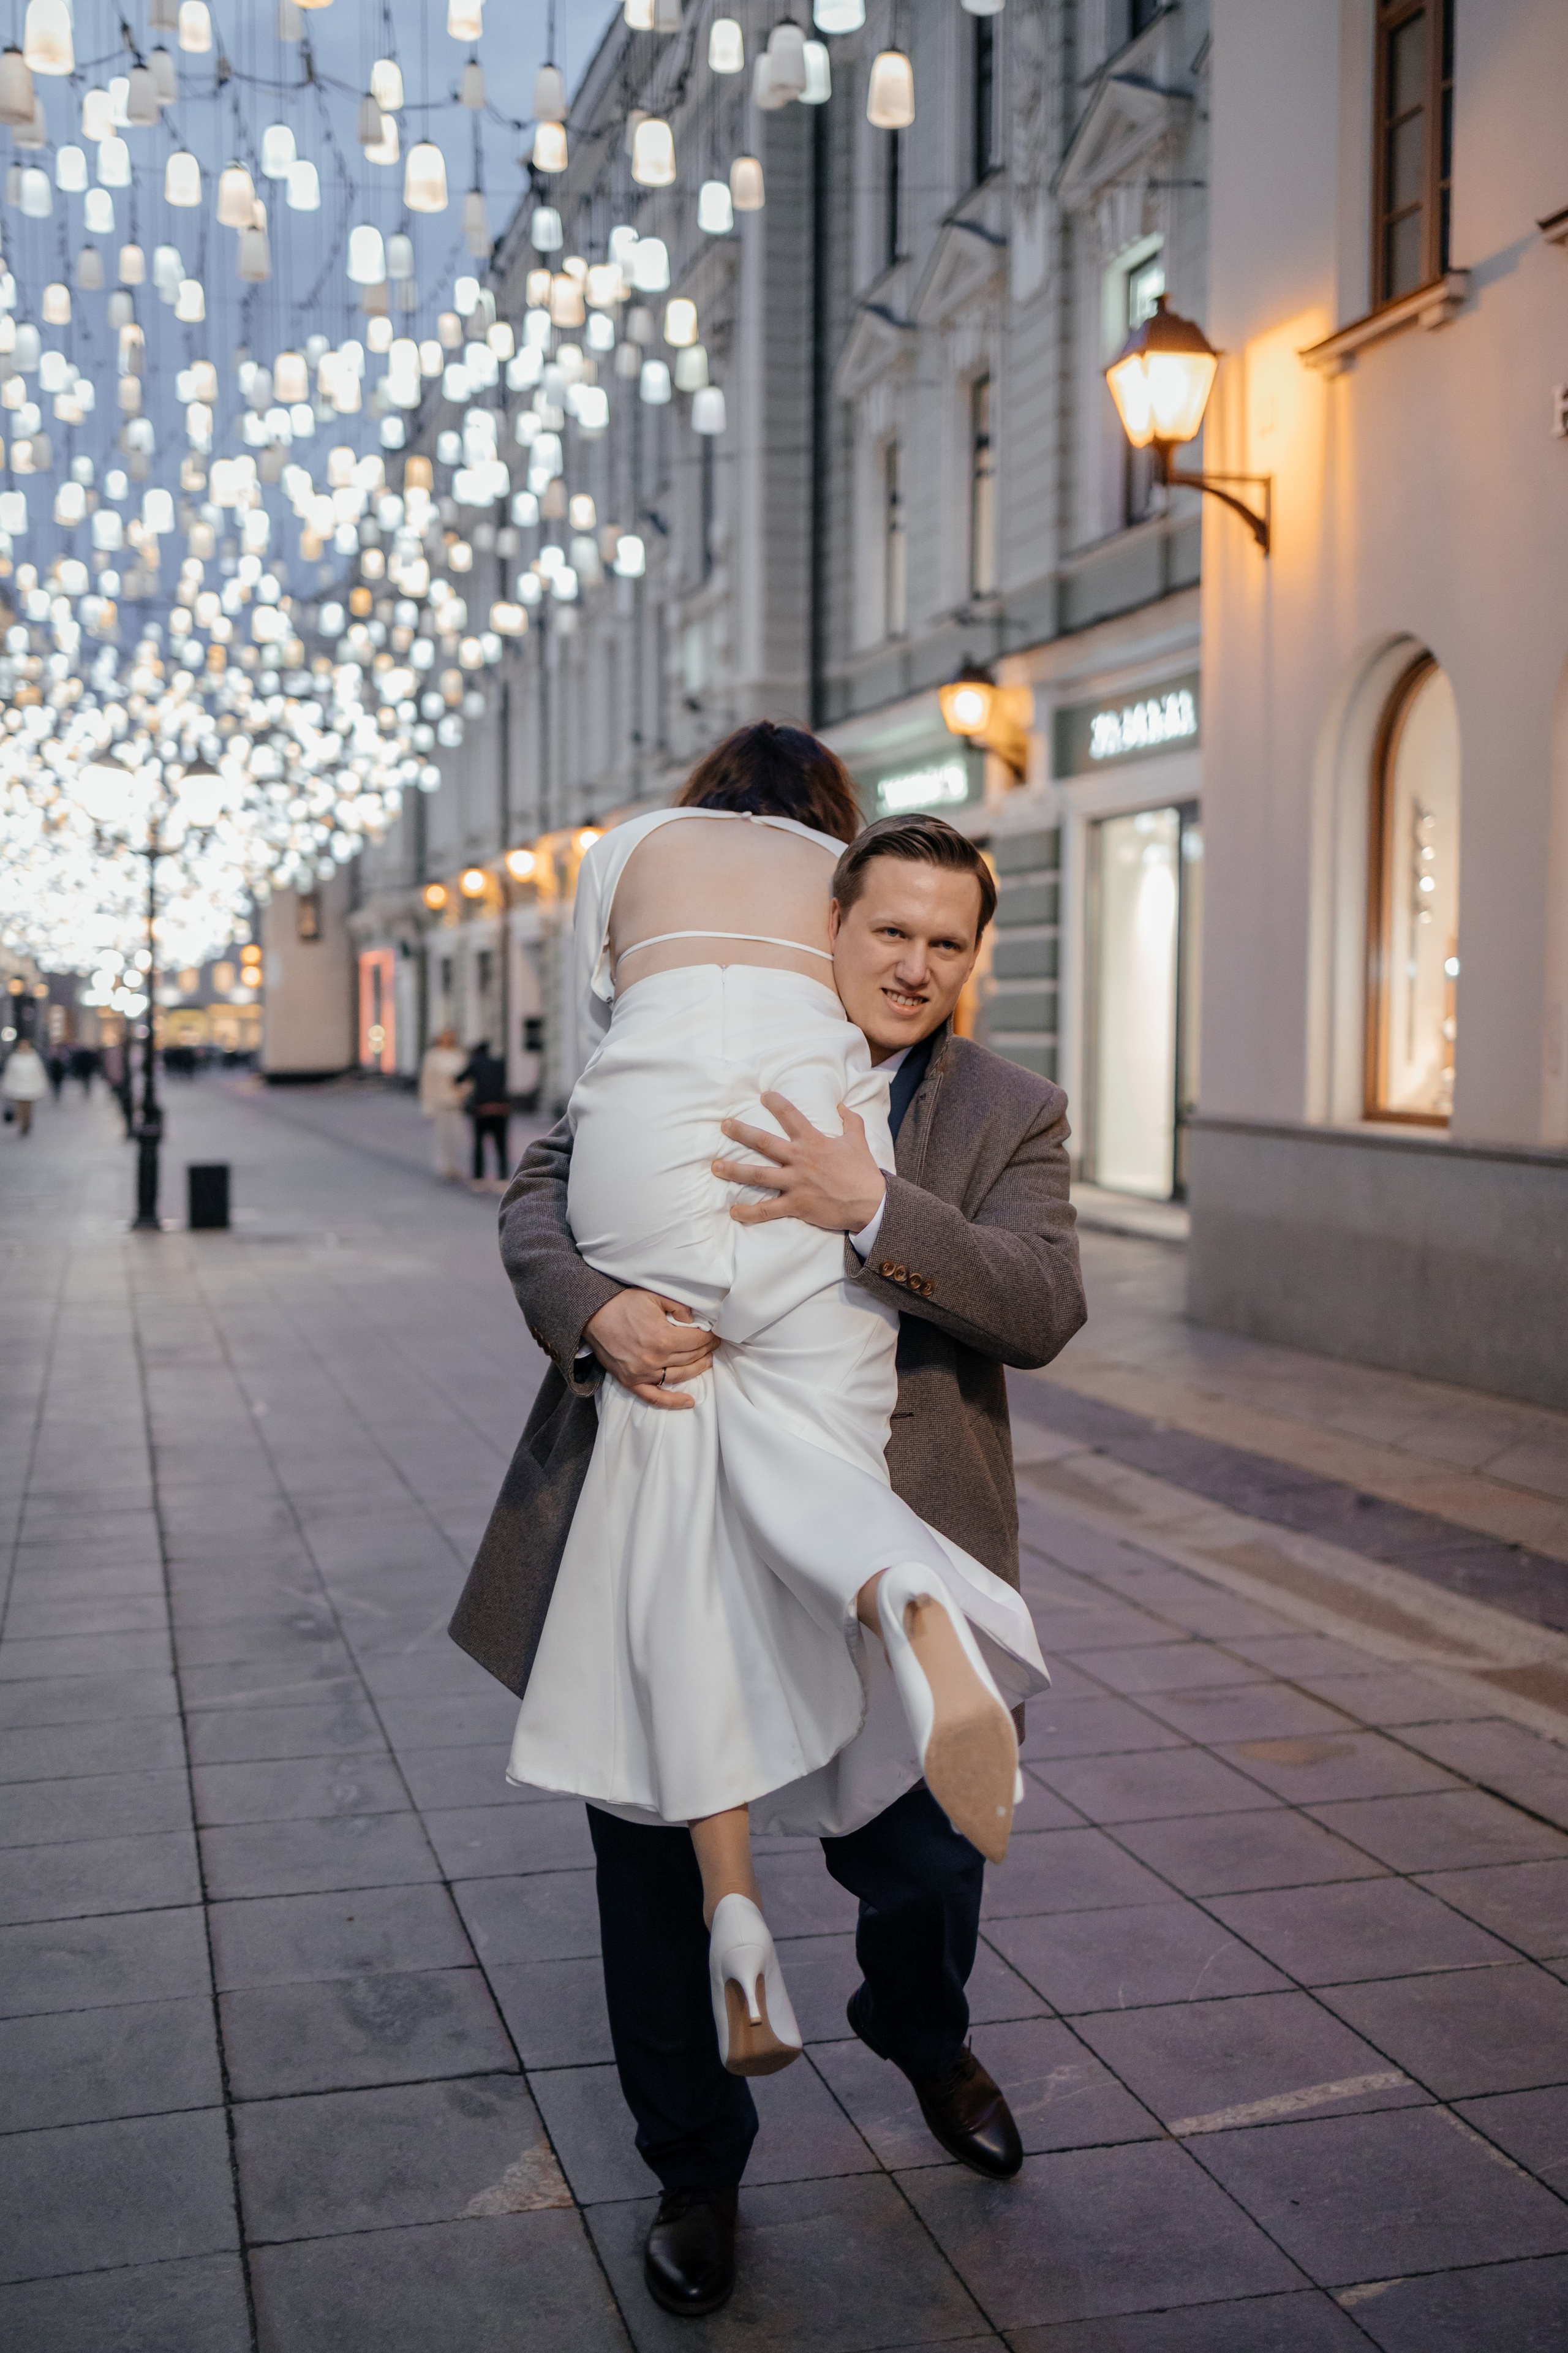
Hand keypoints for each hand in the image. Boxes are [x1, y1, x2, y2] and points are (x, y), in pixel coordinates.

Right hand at [583, 1289, 713, 1409]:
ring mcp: (643, 1373)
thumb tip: (694, 1321)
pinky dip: (672, 1402)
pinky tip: (689, 1402)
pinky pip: (654, 1397)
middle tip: (713, 1345)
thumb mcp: (654, 1296)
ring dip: (697, 1370)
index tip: (715, 1334)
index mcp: (663, 1337)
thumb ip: (678, 1307)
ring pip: (680, 1376)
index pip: (697, 1341)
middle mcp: (655, 1359)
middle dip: (706, 1350)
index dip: (709, 1337)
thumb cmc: (623, 1303)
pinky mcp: (631, 1382)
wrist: (593, 1315)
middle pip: (691, 1358)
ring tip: (707, 1362)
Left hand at [713, 1092, 885, 1231]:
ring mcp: (796, 1183)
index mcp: (814, 1142)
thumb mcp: (858, 1141)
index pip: (791, 1116)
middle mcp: (800, 1160)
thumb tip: (842, 1105)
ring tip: (716, 1166)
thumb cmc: (863, 1172)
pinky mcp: (796, 1205)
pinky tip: (734, 1211)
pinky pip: (768, 1209)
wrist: (870, 1204)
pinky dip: (750, 1212)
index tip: (763, 1095)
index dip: (777, 1104)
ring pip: (758, 1175)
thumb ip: (850, 1120)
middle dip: (742, 1132)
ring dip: (735, 1171)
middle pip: (764, 1143)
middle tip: (724, 1125)